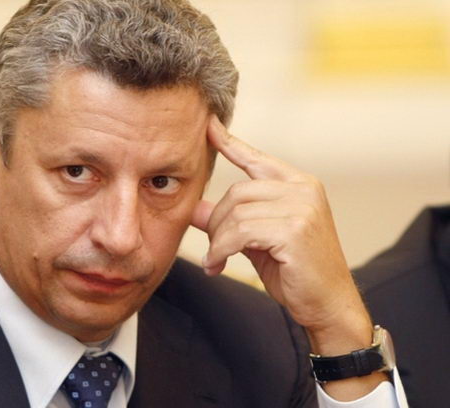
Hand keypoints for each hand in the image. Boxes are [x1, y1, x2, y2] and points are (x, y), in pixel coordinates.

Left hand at [191, 116, 369, 343]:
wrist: (328, 303)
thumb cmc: (295, 271)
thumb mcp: (256, 240)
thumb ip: (230, 219)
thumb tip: (195, 208)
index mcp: (298, 184)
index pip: (257, 158)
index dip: (229, 142)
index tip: (209, 125)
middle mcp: (303, 189)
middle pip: (236, 191)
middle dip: (216, 222)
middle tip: (213, 248)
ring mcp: (301, 207)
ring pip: (235, 213)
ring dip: (218, 240)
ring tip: (216, 260)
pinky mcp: (294, 230)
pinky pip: (240, 233)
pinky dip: (221, 250)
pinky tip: (218, 264)